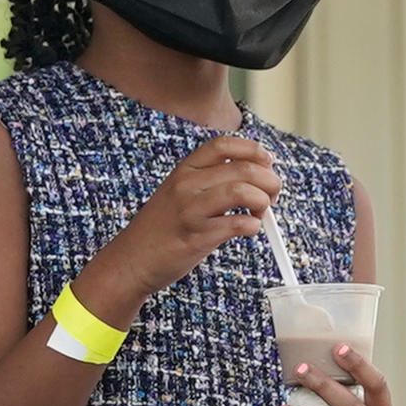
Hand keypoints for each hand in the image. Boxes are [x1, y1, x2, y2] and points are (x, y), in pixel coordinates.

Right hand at [88, 130, 282, 318]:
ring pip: (243, 192)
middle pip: (243, 169)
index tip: (268, 161)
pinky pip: (237, 224)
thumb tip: (255, 175)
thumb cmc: (162, 228)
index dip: (253, 150)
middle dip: (269, 181)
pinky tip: (249, 229)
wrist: (131, 260)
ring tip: (260, 214)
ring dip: (263, 202)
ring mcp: (190, 210)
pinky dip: (252, 226)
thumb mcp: (178, 193)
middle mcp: (186, 185)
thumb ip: (209, 181)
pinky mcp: (196, 236)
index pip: (223, 145)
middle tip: (273, 195)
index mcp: (184, 170)